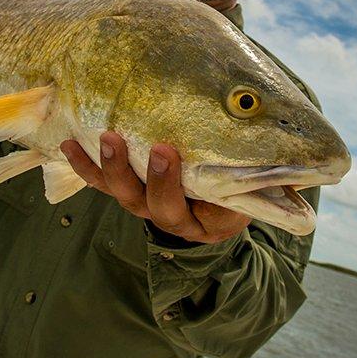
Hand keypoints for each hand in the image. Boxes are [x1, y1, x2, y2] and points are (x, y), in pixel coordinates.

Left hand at [60, 132, 249, 243]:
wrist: (233, 197)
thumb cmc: (248, 186)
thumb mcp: (258, 188)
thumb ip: (262, 177)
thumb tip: (286, 153)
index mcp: (203, 221)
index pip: (180, 208)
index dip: (167, 183)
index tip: (164, 151)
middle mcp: (170, 217)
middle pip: (145, 202)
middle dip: (129, 171)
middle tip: (121, 139)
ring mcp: (147, 204)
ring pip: (122, 193)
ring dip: (106, 166)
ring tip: (101, 136)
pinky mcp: (131, 190)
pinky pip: (104, 183)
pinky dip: (86, 165)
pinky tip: (70, 144)